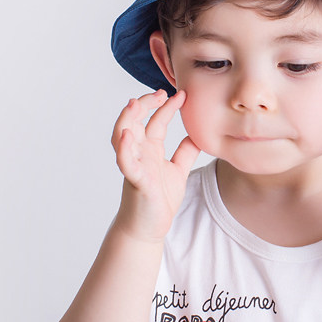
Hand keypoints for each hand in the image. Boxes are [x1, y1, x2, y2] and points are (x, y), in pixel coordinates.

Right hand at [111, 89, 199, 242]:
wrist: (149, 228)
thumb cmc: (160, 200)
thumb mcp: (179, 171)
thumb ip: (186, 152)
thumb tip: (198, 135)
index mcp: (150, 149)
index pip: (156, 120)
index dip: (166, 106)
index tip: (180, 94)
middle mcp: (140, 153)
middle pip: (136, 121)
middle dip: (145, 104)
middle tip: (160, 93)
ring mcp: (135, 164)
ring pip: (123, 136)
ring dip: (127, 119)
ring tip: (134, 104)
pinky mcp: (135, 180)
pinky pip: (126, 162)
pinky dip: (124, 148)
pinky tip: (128, 135)